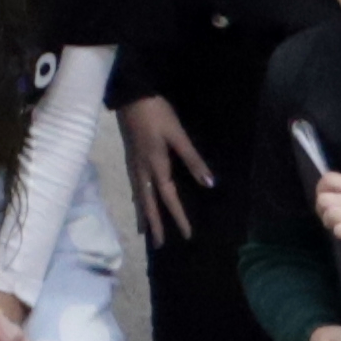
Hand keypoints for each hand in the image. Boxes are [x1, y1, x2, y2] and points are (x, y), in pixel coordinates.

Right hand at [119, 95, 213, 243]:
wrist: (130, 95)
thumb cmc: (157, 114)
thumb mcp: (177, 135)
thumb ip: (193, 159)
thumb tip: (209, 184)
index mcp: (156, 165)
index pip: (169, 197)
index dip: (178, 217)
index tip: (186, 235)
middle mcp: (142, 170)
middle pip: (148, 203)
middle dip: (154, 224)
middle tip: (157, 245)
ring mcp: (133, 164)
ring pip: (138, 196)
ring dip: (143, 214)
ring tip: (144, 231)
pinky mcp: (131, 158)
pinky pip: (135, 187)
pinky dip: (138, 200)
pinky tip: (138, 201)